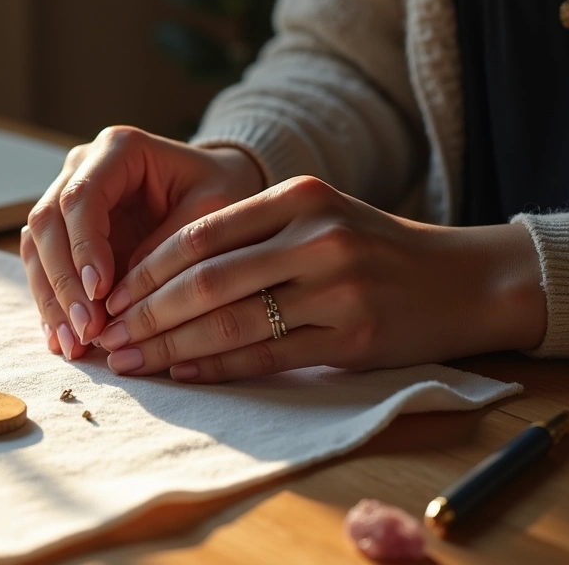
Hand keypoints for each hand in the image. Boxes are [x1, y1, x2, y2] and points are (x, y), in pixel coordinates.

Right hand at [20, 126, 263, 359]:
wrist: (214, 186)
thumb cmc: (219, 190)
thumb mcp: (213, 209)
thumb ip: (171, 243)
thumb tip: (121, 293)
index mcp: (118, 148)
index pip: (81, 197)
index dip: (83, 246)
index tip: (99, 292)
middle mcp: (81, 167)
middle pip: (48, 222)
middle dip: (63, 282)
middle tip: (86, 331)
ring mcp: (66, 196)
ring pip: (37, 247)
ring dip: (51, 298)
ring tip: (73, 346)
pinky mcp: (65, 230)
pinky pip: (44, 266)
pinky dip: (53, 304)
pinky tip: (63, 339)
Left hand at [96, 176, 547, 381]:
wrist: (462, 280)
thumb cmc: (369, 247)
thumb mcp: (313, 216)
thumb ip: (246, 234)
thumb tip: (154, 276)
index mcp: (298, 197)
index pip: (200, 235)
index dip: (146, 269)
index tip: (110, 295)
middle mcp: (317, 237)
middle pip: (207, 282)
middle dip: (146, 314)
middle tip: (106, 336)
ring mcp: (338, 290)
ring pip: (231, 323)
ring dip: (170, 347)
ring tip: (130, 361)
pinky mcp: (352, 339)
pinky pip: (267, 356)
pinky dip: (216, 367)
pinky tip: (181, 372)